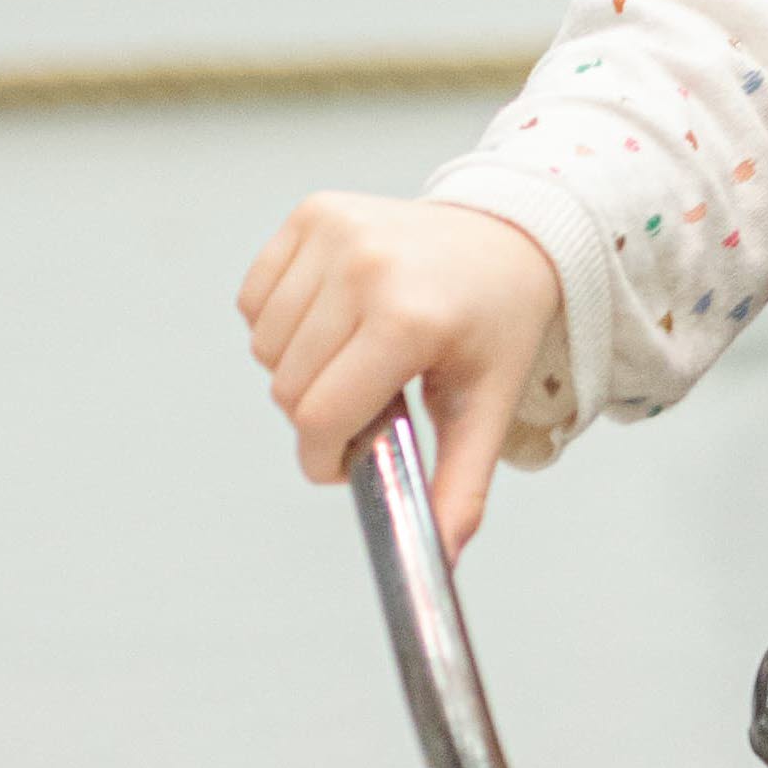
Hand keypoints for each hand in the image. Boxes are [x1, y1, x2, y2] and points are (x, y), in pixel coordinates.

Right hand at [241, 194, 562, 553]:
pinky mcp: (313, 212)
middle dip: (318, 414)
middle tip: (369, 399)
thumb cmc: (497, 324)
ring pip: (265, 346)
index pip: (319, 416)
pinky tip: (336, 316)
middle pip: (288, 387)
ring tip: (358, 354)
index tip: (345, 460)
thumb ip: (461, 484)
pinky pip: (255, 298)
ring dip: (298, 367)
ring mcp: (335, 232)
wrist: (512, 235)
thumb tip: (442, 555)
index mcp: (409, 319)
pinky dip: (280, 322)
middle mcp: (367, 267)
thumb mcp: (487, 405)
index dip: (323, 457)